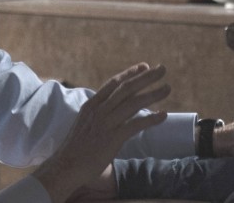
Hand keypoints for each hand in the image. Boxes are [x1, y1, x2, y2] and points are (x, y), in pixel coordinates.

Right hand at [34, 63, 169, 202]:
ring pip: (133, 103)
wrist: (65, 167)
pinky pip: (136, 124)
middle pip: (126, 88)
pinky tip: (163, 115)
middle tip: (162, 69)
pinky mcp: (113, 138)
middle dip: (146, 77)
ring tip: (168, 88)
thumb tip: (111, 112)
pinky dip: (151, 119)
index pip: (114, 84)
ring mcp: (106, 123)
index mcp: (91, 105)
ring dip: (153, 94)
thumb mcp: (84, 124)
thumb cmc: (75, 149)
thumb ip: (98, 116)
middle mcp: (99, 110)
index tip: (144, 66)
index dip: (130, 73)